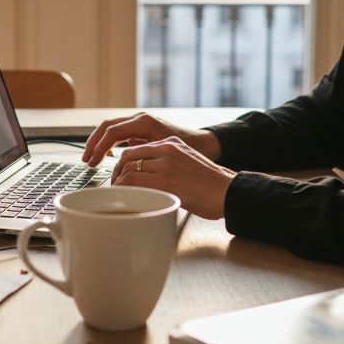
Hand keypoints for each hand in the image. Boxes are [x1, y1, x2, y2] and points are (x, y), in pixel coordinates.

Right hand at [80, 112, 220, 167]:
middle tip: (86, 160)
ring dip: (99, 142)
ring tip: (92, 159)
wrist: (207, 144)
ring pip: (112, 128)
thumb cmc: (191, 149)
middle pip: (107, 126)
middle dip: (93, 143)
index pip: (112, 131)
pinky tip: (108, 155)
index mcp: (145, 122)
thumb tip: (124, 168)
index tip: (92, 162)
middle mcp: (141, 119)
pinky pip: (120, 132)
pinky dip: (110, 142)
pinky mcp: (143, 129)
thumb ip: (145, 157)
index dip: (98, 147)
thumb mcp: (166, 153)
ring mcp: (142, 123)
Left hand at [110, 136, 234, 219]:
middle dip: (117, 173)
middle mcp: (166, 149)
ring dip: (119, 184)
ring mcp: (165, 164)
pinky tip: (127, 200)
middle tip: (116, 188)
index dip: (123, 164)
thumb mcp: (187, 162)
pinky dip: (125, 192)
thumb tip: (148, 175)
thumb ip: (167, 163)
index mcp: (171, 143)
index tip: (120, 175)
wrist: (228, 191)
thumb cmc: (210, 184)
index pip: (136, 149)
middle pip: (127, 157)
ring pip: (128, 170)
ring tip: (120, 196)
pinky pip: (134, 183)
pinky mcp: (165, 180)